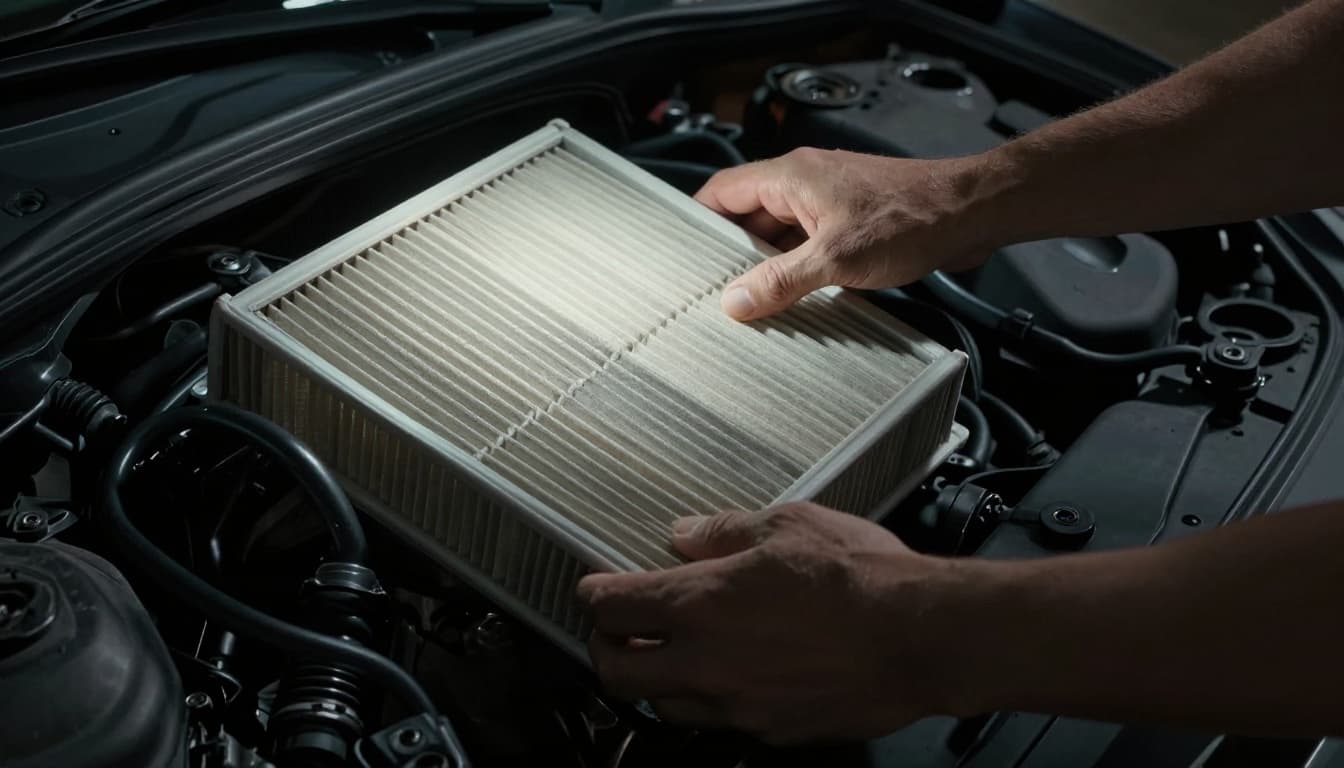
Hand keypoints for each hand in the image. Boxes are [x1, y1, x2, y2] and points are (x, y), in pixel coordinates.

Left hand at [575, 503, 970, 743]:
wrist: (921, 637)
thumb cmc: (861, 577)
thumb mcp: (788, 524)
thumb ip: (723, 531)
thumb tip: (685, 535)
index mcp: (701, 603)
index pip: (612, 606)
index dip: (593, 594)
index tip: (593, 588)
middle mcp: (707, 662)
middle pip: (617, 672)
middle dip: (606, 649)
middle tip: (617, 630)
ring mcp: (737, 706)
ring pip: (664, 706)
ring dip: (657, 680)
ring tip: (673, 654)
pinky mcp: (771, 732)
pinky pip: (721, 721)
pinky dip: (713, 698)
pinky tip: (736, 673)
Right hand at [696, 148, 996, 320]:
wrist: (971, 212)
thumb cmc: (911, 218)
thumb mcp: (835, 258)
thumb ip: (781, 281)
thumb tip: (734, 302)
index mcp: (791, 177)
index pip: (722, 191)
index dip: (698, 222)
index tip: (684, 256)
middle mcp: (805, 182)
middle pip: (748, 216)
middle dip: (733, 254)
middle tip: (715, 291)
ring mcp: (828, 201)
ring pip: (779, 233)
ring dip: (768, 265)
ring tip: (753, 302)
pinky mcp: (851, 221)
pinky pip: (808, 243)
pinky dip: (797, 267)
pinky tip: (796, 297)